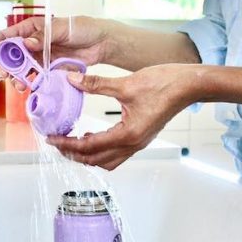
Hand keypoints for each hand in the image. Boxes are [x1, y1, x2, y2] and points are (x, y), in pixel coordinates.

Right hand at [0, 16, 110, 87]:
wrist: (99, 43)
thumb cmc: (81, 28)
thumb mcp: (61, 28)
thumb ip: (43, 37)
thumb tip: (27, 43)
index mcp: (29, 29)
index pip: (5, 35)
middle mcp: (30, 44)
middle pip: (7, 56)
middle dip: (1, 65)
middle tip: (2, 74)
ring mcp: (37, 58)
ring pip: (17, 70)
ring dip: (13, 78)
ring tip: (18, 84)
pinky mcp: (46, 70)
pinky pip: (32, 78)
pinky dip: (27, 83)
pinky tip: (27, 87)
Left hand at [47, 64, 201, 169]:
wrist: (189, 86)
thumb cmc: (164, 84)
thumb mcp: (126, 83)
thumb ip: (95, 84)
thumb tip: (71, 79)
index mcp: (128, 134)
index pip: (89, 146)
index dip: (67, 143)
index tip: (51, 138)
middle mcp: (133, 144)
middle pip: (96, 160)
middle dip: (73, 153)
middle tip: (56, 141)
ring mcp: (139, 143)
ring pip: (107, 161)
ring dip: (87, 155)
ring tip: (71, 142)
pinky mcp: (141, 138)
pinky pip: (117, 153)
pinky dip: (100, 150)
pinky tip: (92, 136)